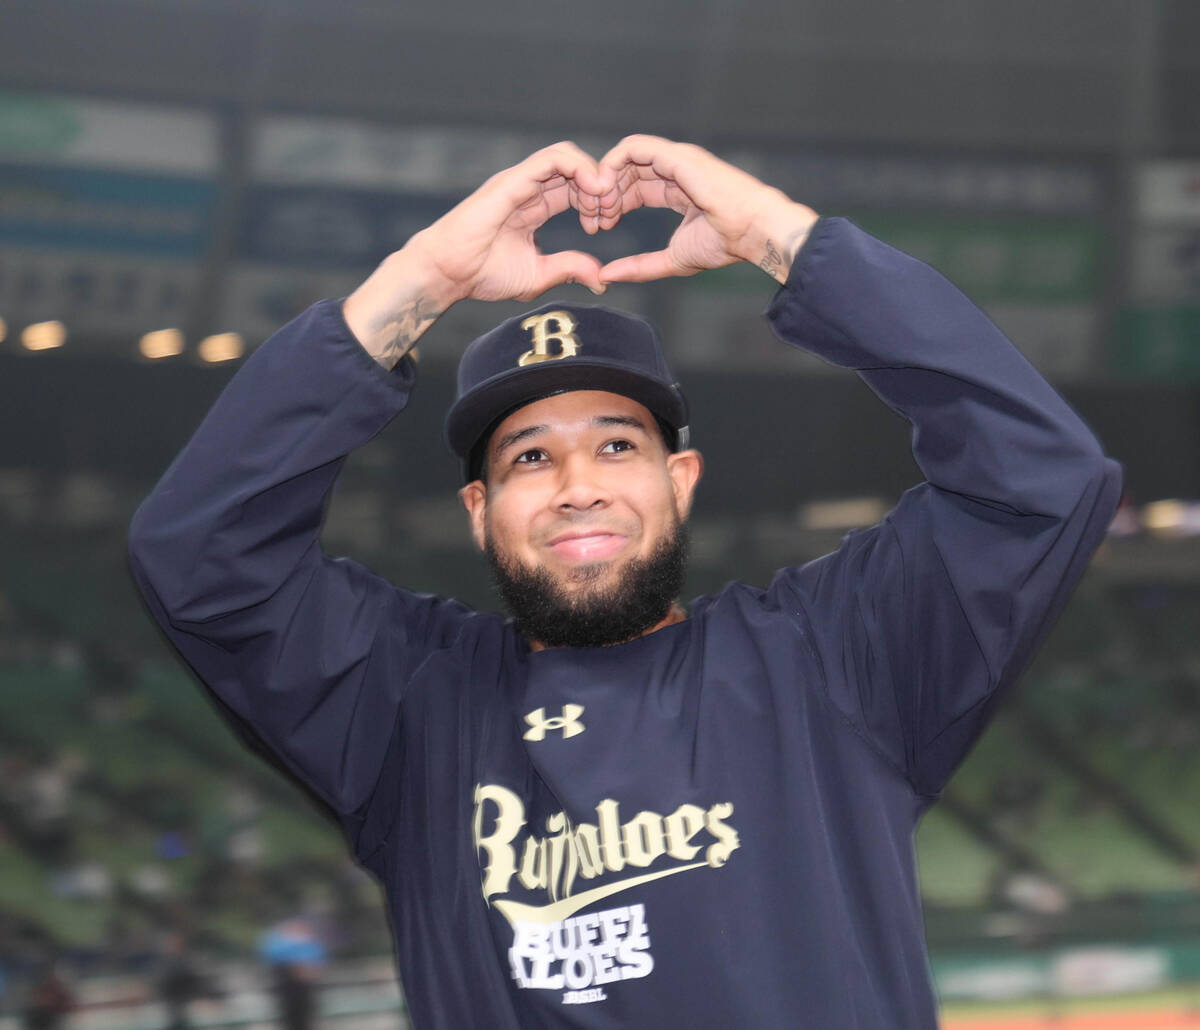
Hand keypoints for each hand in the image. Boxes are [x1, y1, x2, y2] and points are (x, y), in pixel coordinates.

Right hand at [344, 141, 618, 366]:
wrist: (448, 273)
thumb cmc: (482, 274)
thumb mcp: (538, 275)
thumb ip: (569, 269)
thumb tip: (601, 279)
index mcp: (534, 207)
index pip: (574, 188)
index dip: (596, 202)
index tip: (605, 226)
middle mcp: (527, 188)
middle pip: (574, 169)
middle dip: (600, 187)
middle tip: (610, 213)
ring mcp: (519, 181)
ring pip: (566, 156)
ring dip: (593, 173)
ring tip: (604, 198)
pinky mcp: (512, 181)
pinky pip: (552, 159)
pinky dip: (579, 168)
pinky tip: (594, 189)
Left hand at [596, 135, 818, 285]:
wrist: (752, 231)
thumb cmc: (724, 244)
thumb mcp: (672, 260)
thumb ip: (639, 267)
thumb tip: (606, 275)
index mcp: (678, 188)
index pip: (635, 187)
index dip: (613, 204)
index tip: (600, 227)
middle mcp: (675, 168)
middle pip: (626, 172)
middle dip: (604, 195)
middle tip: (593, 222)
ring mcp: (675, 158)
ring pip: (625, 157)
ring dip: (605, 180)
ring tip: (599, 209)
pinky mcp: (675, 155)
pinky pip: (633, 147)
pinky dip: (613, 166)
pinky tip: (606, 192)